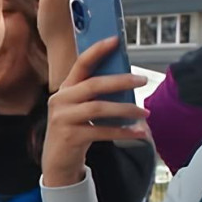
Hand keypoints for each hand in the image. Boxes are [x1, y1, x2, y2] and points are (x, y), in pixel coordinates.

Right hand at [42, 39, 149, 187]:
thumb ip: (94, 95)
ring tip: (144, 112)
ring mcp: (63, 119)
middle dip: (120, 80)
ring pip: (99, 108)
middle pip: (93, 84)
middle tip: (142, 80)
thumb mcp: (79, 108)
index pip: (80, 64)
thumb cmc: (74, 130)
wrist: (57, 161)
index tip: (115, 40)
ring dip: (125, 109)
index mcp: (65, 89)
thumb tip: (127, 81)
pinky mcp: (71, 136)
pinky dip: (123, 132)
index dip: (97, 51)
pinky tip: (138, 133)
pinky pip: (102, 131)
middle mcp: (60, 100)